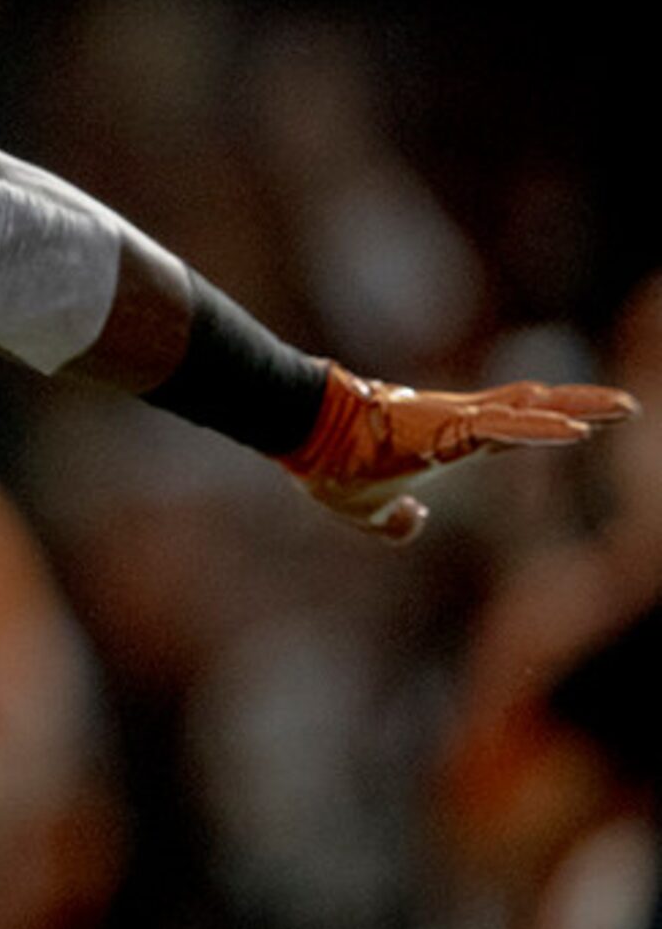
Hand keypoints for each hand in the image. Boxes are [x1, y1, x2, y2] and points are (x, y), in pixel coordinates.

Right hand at [282, 364, 638, 542]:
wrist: (301, 429)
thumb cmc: (328, 466)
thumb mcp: (366, 511)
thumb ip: (393, 521)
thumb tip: (414, 523)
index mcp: (443, 441)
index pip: (509, 431)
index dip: (546, 424)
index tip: (581, 419)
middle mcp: (457, 424)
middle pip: (534, 413)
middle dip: (582, 408)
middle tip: (628, 405)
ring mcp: (456, 421)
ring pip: (531, 415)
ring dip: (581, 412)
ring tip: (627, 408)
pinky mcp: (448, 425)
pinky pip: (506, 428)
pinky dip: (543, 429)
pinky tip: (579, 430)